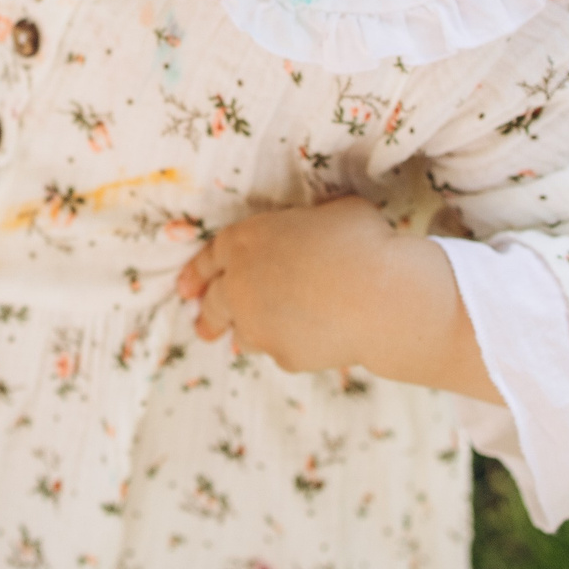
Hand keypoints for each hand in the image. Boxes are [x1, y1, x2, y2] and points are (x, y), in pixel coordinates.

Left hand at [176, 197, 500, 402]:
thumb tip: (317, 227)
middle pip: (214, 304)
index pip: (208, 258)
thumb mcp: (331, 212)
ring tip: (257, 335)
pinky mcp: (281, 355)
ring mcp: (257, 324)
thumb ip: (307, 224)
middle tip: (203, 328)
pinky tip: (313, 339)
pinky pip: (282, 351)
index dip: (196, 273)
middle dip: (207, 317)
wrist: (381, 295)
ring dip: (249, 332)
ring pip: (244, 333)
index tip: (186, 288)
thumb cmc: (362, 241)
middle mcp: (239, 284)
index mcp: (244, 240)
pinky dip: (292, 346)